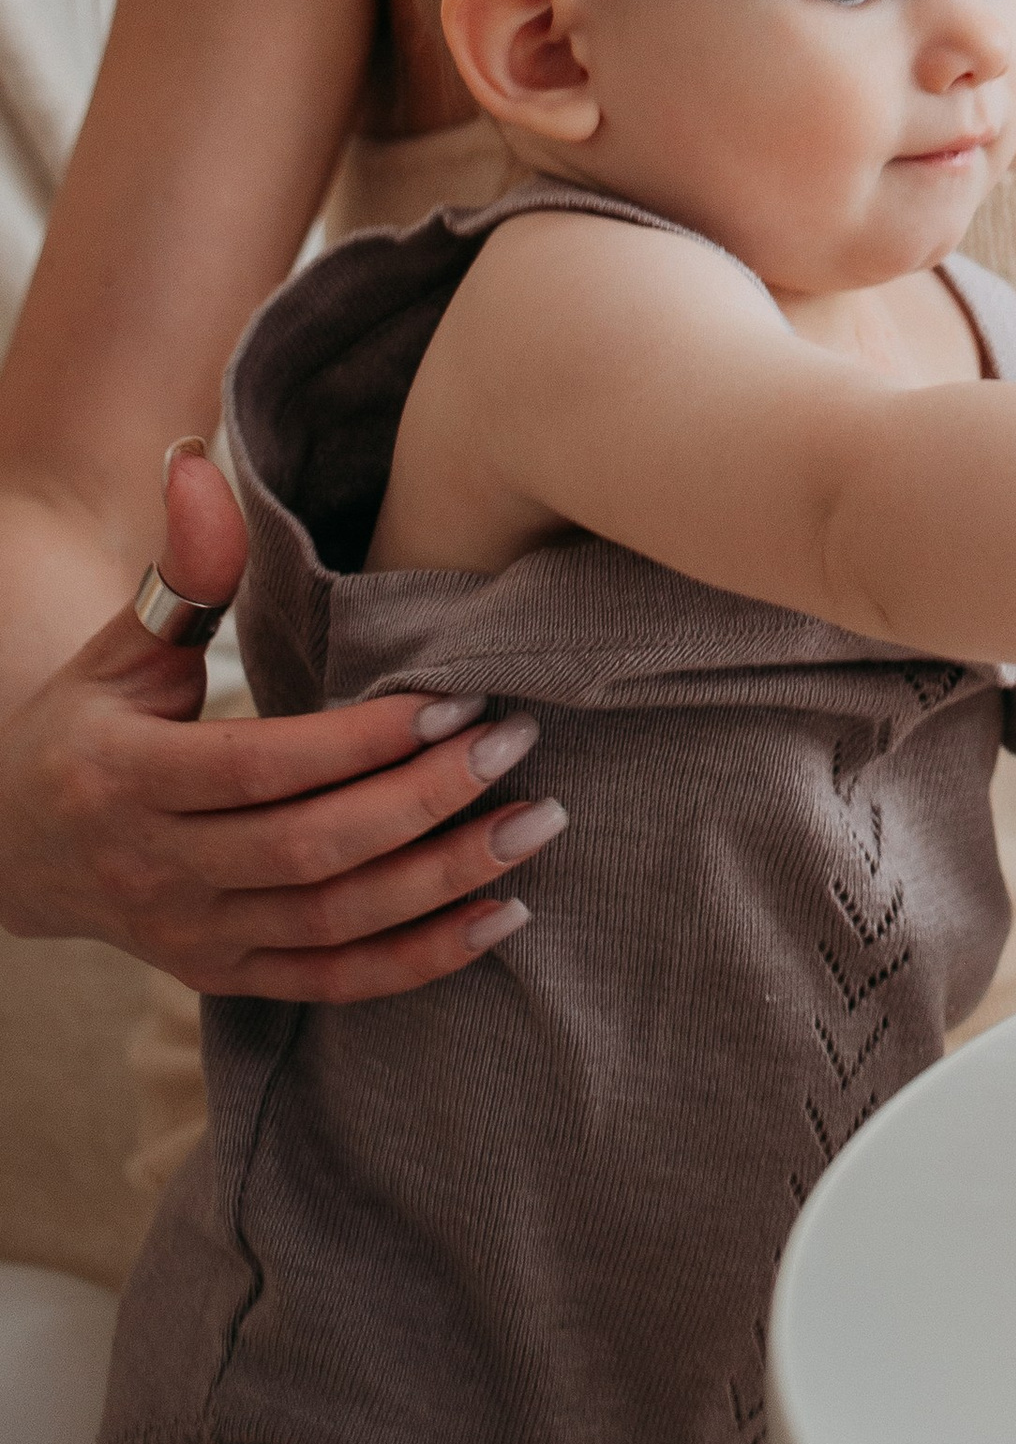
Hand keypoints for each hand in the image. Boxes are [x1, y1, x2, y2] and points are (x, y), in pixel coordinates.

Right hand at [0, 446, 563, 999]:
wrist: (16, 847)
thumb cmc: (92, 722)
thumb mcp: (121, 644)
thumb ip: (182, 567)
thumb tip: (196, 462)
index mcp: (125, 777)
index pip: (261, 766)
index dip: (362, 743)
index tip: (456, 701)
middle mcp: (156, 871)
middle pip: (311, 848)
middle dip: (425, 800)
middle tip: (519, 743)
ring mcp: (193, 936)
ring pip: (334, 923)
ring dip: (443, 880)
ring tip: (535, 825)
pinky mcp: (227, 976)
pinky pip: (336, 981)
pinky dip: (422, 958)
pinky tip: (502, 914)